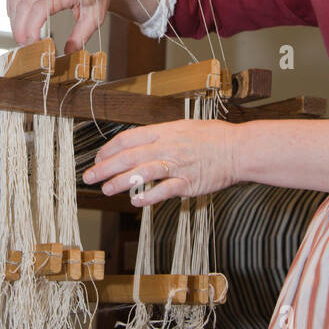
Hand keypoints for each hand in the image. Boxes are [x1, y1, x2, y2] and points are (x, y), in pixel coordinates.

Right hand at [7, 0, 116, 53]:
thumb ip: (82, 35)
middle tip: (26, 46)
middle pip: (24, 5)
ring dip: (15, 21)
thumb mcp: (96, 17)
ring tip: (23, 38)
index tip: (33, 43)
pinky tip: (18, 23)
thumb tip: (68, 51)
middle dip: (20, 29)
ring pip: (16, 0)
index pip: (40, 7)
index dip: (32, 27)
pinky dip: (12, 11)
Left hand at [82, 118, 239, 204]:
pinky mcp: (188, 182)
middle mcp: (167, 146)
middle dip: (105, 167)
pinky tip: (135, 201)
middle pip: (129, 156)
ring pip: (141, 172)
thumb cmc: (213, 138)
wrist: (239, 149)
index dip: (109, 149)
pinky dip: (148, 195)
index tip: (98, 158)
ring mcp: (177, 164)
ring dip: (120, 181)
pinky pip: (163, 190)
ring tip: (105, 189)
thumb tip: (140, 145)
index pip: (128, 138)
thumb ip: (161, 136)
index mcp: (164, 130)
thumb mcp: (183, 127)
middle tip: (89, 177)